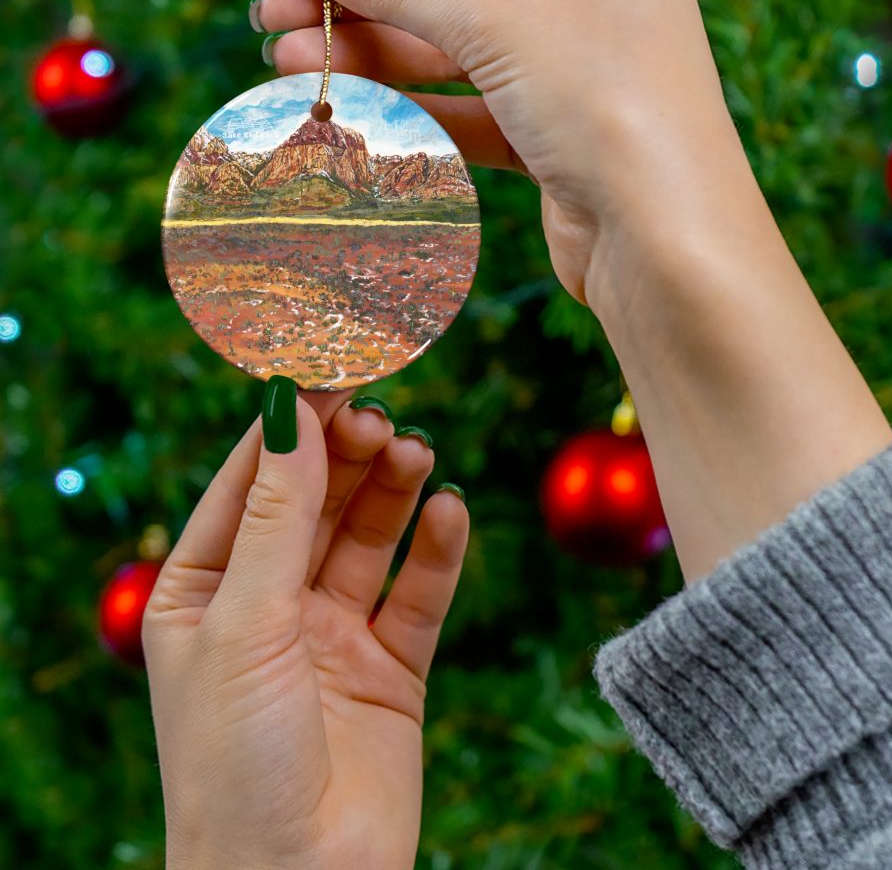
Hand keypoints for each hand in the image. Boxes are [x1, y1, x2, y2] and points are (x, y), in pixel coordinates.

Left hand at [143, 386, 468, 869]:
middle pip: (316, 499)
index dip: (291, 422)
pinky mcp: (391, 666)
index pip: (251, 480)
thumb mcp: (245, 622)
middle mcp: (269, 603)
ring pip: (369, 536)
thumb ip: (277, 514)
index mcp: (205, 589)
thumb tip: (291, 408)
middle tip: (380, 414)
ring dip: (393, 489)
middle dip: (347, 453)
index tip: (333, 364)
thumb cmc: (235, 763)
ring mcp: (332, 633)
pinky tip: (450, 512)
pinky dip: (437, 550)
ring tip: (415, 453)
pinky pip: (419, 592)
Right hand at [256, 0, 742, 309]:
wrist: (665, 245)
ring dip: (372, 59)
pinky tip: (348, 109)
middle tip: (272, 18)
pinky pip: (470, 109)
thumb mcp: (500, 24)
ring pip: (454, 53)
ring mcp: (574, 70)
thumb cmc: (608, 107)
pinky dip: (412, 110)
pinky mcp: (556, 136)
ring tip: (288, 66)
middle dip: (360, 3)